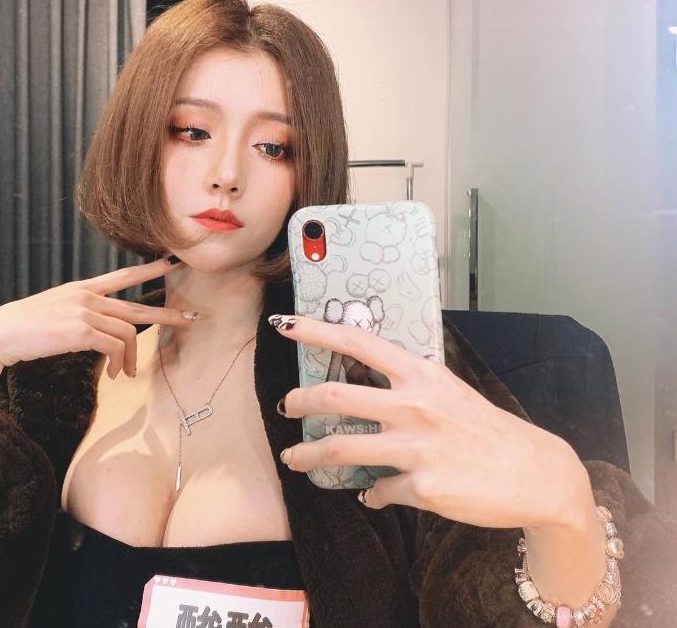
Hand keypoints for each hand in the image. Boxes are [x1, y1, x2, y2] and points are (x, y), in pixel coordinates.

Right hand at [0, 257, 194, 379]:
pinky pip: (115, 347)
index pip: (123, 275)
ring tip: (124, 374)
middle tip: (191, 319)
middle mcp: (87, 296)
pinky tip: (112, 375)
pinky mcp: (82, 329)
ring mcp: (85, 311)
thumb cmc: (21, 330)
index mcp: (81, 289)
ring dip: (130, 358)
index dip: (150, 269)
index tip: (172, 262)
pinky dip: (117, 363)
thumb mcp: (55, 315)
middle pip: (137, 305)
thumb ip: (81, 318)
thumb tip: (103, 339)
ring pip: (128, 333)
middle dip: (167, 314)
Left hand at [270, 313, 589, 530]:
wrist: (534, 473)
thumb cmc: (487, 429)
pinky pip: (380, 491)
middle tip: (285, 407)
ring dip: (309, 456)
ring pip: (342, 447)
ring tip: (294, 460)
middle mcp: (414, 405)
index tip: (285, 324)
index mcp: (420, 375)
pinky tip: (372, 496)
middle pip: (336, 397)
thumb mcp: (448, 392)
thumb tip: (367, 392)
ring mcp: (417, 446)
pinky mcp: (423, 486)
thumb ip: (407, 386)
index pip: (359, 343)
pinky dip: (372, 495)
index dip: (317, 331)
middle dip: (300, 401)